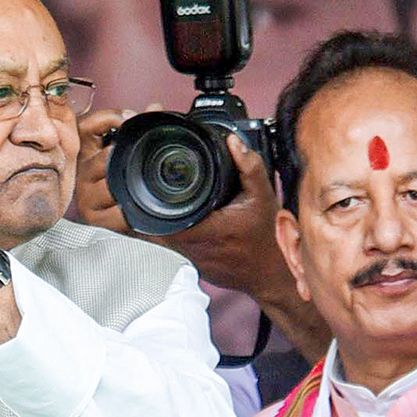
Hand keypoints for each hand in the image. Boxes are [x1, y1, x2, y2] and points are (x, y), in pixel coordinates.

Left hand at [81, 114, 294, 301]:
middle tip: (147, 191)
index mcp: (205, 229)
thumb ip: (249, 166)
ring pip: (161, 239)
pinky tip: (182, 222)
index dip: (145, 203)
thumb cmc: (269, 239)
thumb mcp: (263, 197)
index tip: (143, 189)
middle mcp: (193, 248)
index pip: (158, 216)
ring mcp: (191, 260)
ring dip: (159, 221)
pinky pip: (175, 248)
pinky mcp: (194, 267)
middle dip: (149, 208)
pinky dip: (174, 233)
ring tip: (162, 204)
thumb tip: (233, 142)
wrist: (274, 275)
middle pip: (154, 226)